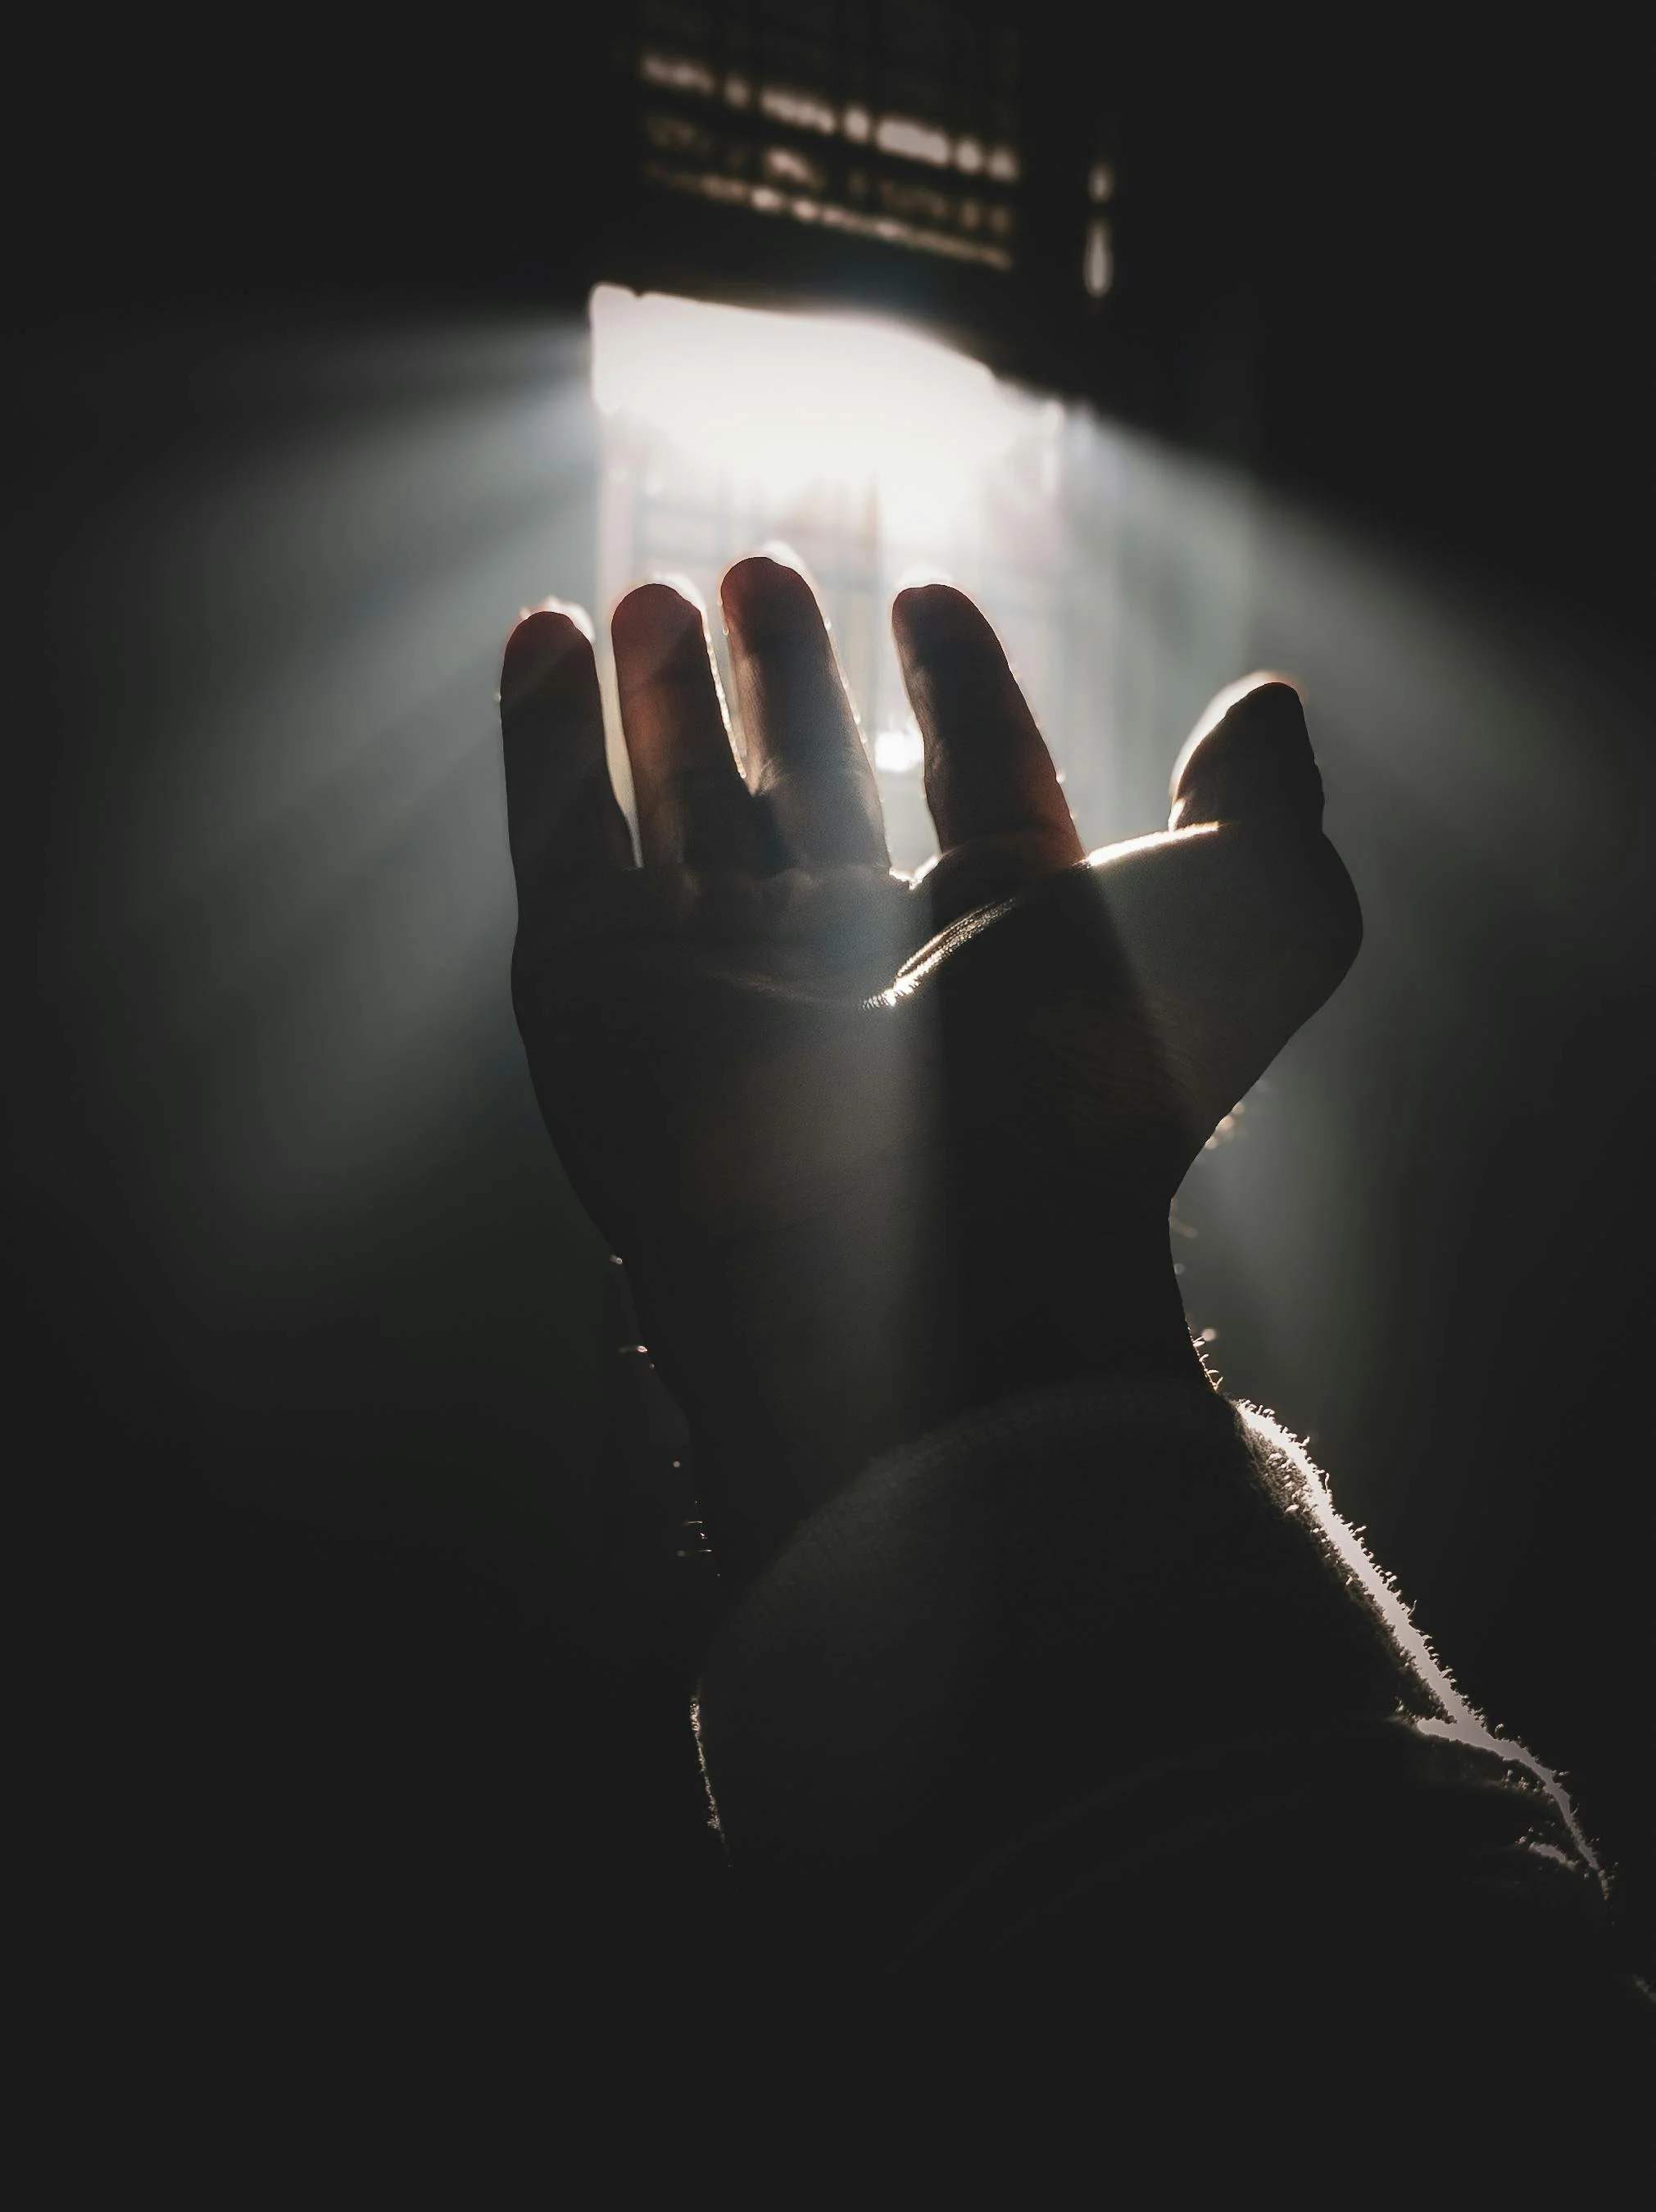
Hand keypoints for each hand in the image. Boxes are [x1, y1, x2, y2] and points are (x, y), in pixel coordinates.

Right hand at [502, 558, 1358, 1589]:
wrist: (931, 1252)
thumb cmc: (1093, 1084)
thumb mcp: (1249, 920)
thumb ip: (1264, 808)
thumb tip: (1270, 705)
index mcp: (998, 944)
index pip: (971, 787)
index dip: (958, 692)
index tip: (929, 599)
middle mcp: (853, 963)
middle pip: (807, 791)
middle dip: (782, 682)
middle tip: (757, 567)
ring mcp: (713, 982)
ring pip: (681, 810)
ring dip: (664, 701)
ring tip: (657, 591)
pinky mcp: (593, 998)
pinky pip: (560, 845)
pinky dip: (541, 745)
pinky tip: (545, 638)